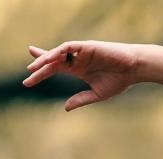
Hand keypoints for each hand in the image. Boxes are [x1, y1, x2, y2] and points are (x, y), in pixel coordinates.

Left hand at [22, 40, 143, 110]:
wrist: (134, 69)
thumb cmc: (119, 80)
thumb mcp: (97, 94)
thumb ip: (81, 99)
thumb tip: (65, 108)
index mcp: (78, 69)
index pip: (55, 67)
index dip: (41, 71)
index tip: (28, 78)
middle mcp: (77, 59)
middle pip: (52, 59)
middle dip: (39, 64)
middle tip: (28, 72)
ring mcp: (81, 52)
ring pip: (58, 53)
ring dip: (45, 59)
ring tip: (34, 68)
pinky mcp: (87, 46)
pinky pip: (68, 47)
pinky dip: (58, 51)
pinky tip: (50, 58)